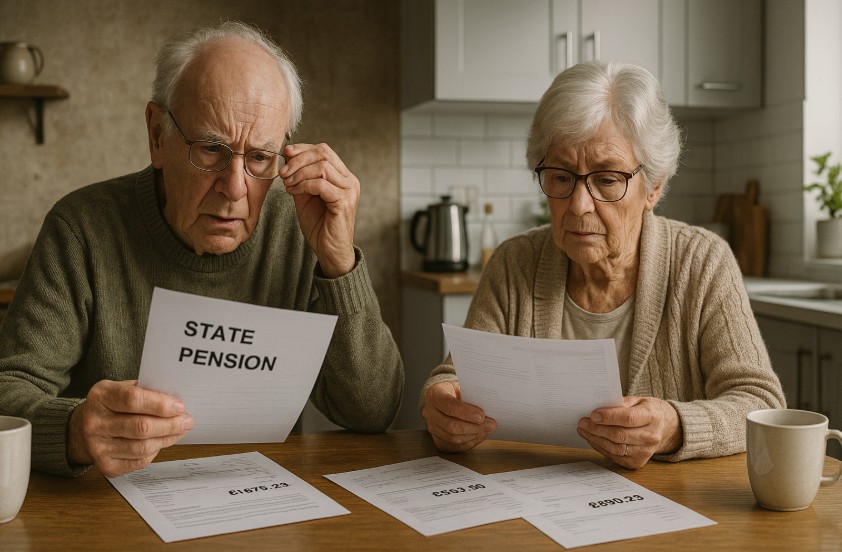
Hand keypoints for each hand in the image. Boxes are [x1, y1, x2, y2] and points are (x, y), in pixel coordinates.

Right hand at [67, 380, 192, 476]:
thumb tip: (177, 401)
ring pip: (143, 447)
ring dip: (168, 438)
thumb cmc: (112, 405)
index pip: (133, 400)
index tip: (180, 406)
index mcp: (101, 396)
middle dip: (170, 424)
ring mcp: (98, 447)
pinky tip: (162, 441)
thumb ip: (147, 391)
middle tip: (187, 420)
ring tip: (180, 430)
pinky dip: (156, 450)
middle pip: (141, 427)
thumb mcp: (123, 388)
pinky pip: (140, 461)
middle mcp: (95, 423)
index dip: (160, 404)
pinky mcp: (106, 466)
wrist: (82, 429)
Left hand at [280, 142, 358, 277]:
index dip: (303, 149)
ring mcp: (349, 191)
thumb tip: (288, 156)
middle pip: (323, 154)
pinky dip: (303, 185)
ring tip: (287, 184)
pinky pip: (320, 184)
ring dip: (298, 173)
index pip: (324, 150)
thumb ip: (300, 177)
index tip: (286, 153)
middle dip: (298, 160)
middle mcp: (350, 181)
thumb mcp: (305, 196)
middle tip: (283, 172)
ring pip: (322, 167)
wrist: (329, 251)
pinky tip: (293, 192)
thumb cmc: (319, 225)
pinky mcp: (344, 203)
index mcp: (343, 177)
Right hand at [421, 381, 495, 452]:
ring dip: (473, 436)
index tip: (482, 416)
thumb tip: (489, 409)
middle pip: (451, 426)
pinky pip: (453, 446)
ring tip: (486, 430)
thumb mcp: (461, 386)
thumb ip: (471, 396)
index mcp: (434, 395)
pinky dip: (468, 443)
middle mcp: (429, 412)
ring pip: (452, 438)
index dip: (466, 413)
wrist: (442, 396)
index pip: (449, 406)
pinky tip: (478, 436)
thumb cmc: (454, 391)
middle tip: (490, 425)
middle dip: (474, 428)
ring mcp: (432, 427)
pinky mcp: (436, 438)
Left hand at [576, 396, 681, 468]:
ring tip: (584, 430)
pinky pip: (615, 457)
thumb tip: (597, 408)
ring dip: (596, 439)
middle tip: (583, 422)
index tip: (593, 414)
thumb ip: (619, 403)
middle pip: (620, 435)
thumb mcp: (637, 400)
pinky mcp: (638, 462)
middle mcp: (651, 436)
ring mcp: (645, 451)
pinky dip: (601, 448)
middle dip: (597, 429)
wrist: (664, 427)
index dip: (609, 417)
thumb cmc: (646, 410)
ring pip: (616, 448)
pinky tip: (593, 439)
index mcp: (652, 416)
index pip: (629, 418)